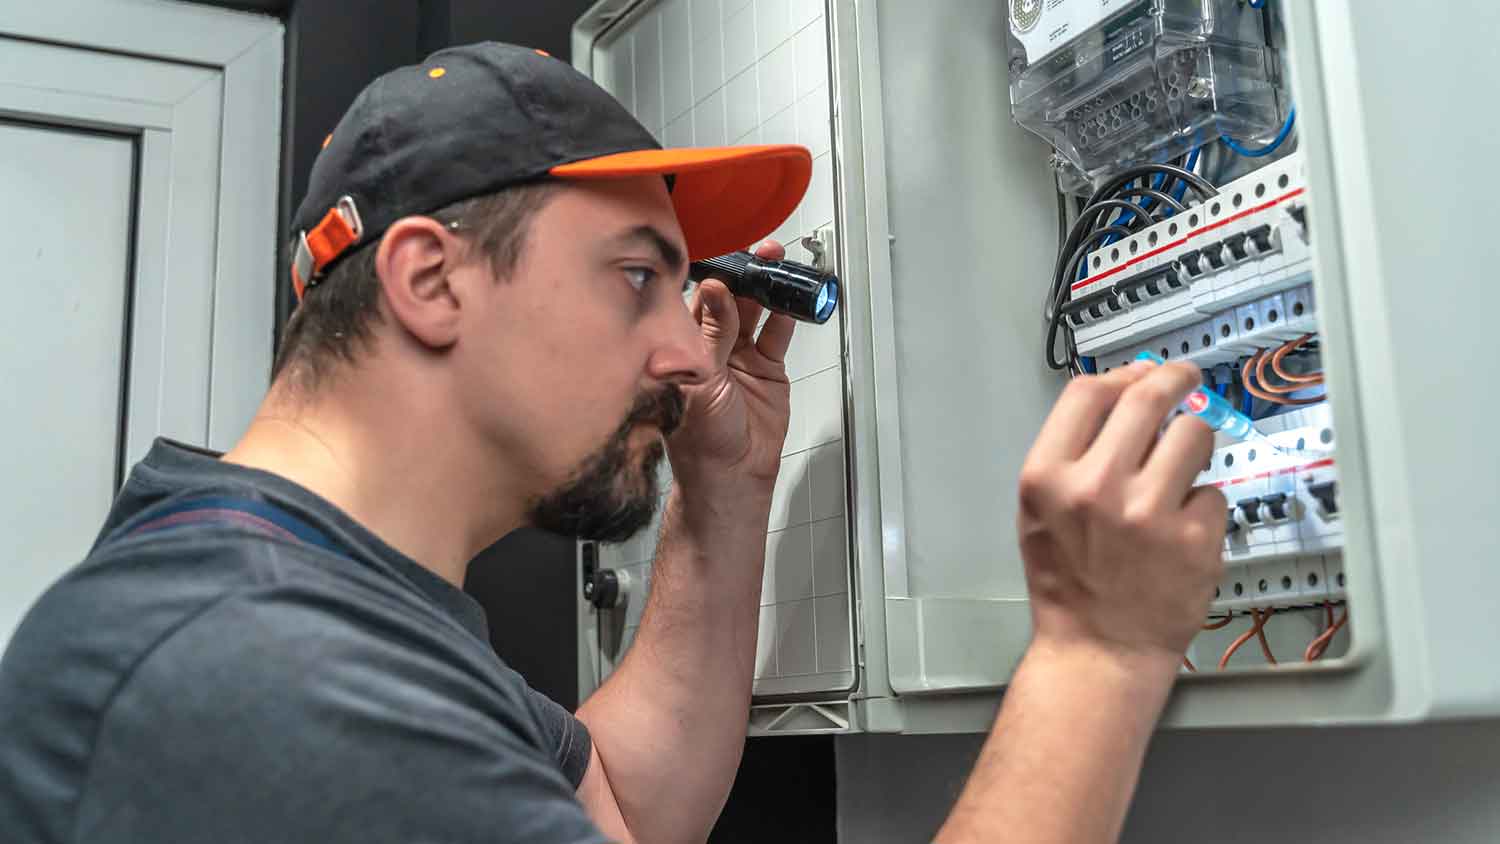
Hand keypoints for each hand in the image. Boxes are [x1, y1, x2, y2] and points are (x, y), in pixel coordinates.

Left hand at [668, 240, 796, 489]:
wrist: (731, 474)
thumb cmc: (698, 437)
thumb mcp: (700, 380)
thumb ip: (711, 334)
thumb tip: (713, 291)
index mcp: (683, 345)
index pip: (697, 300)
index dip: (713, 276)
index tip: (727, 255)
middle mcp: (710, 346)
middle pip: (730, 299)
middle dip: (744, 275)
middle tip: (760, 254)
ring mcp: (739, 356)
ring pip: (755, 311)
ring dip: (766, 289)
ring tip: (777, 265)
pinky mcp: (766, 369)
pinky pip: (777, 334)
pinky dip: (786, 315)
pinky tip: (792, 298)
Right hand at [1016, 362, 1226, 673]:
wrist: (1098, 648)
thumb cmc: (1068, 579)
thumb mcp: (1040, 507)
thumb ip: (1073, 450)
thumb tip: (1129, 390)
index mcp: (1047, 476)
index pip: (1089, 392)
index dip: (1124, 373)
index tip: (1146, 372)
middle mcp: (1095, 488)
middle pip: (1148, 397)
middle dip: (1176, 378)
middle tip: (1188, 379)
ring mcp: (1148, 514)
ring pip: (1194, 434)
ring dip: (1194, 444)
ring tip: (1181, 473)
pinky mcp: (1195, 540)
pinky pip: (1213, 492)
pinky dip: (1202, 507)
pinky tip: (1181, 533)